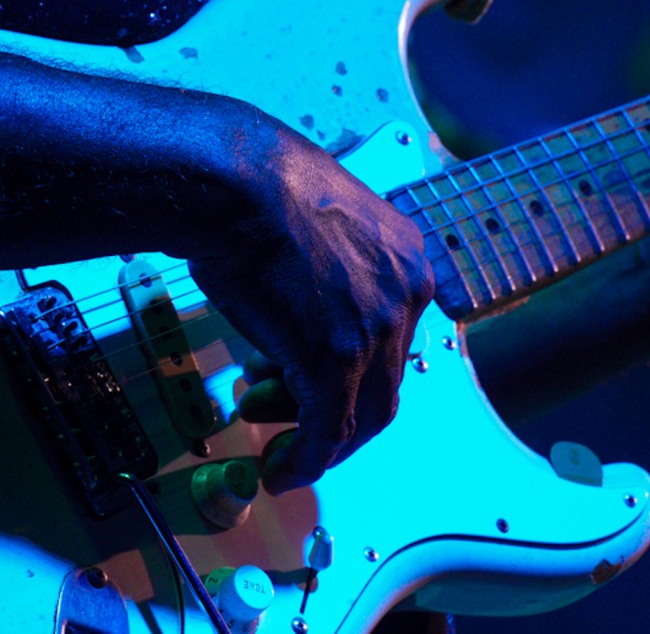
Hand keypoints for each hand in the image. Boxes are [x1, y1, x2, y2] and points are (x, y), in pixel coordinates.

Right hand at [186, 127, 432, 494]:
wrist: (239, 182)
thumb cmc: (262, 192)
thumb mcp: (324, 227)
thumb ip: (337, 273)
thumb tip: (311, 317)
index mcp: (408, 260)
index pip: (397, 341)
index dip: (360, 375)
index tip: (325, 387)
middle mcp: (405, 295)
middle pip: (386, 384)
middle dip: (339, 412)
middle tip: (294, 419)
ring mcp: (376, 329)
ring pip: (363, 413)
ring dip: (318, 438)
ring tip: (270, 429)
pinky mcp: (337, 358)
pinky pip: (330, 428)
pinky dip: (309, 458)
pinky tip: (285, 468)